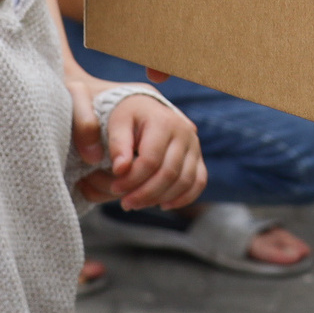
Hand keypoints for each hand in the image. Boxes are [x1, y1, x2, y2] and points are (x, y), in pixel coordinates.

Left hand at [74, 92, 205, 211]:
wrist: (147, 107)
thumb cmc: (129, 116)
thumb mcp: (117, 123)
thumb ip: (118, 145)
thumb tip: (120, 170)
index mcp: (164, 122)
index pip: (151, 160)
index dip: (132, 179)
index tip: (115, 188)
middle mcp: (185, 133)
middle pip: (169, 173)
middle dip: (145, 193)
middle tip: (125, 203)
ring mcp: (195, 146)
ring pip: (185, 181)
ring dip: (160, 198)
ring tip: (138, 204)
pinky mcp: (198, 157)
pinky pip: (199, 182)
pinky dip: (184, 198)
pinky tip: (163, 205)